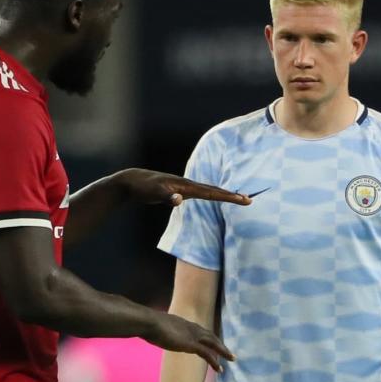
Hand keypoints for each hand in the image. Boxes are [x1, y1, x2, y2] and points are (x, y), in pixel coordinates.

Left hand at [115, 168, 250, 206]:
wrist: (132, 181)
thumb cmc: (143, 187)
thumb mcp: (153, 192)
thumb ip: (166, 196)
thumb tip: (179, 199)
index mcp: (186, 186)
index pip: (211, 192)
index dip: (228, 196)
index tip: (244, 199)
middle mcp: (187, 185)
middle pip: (214, 190)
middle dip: (231, 195)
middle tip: (248, 200)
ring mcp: (183, 187)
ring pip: (208, 191)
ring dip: (223, 194)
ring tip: (237, 198)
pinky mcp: (179, 191)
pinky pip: (200, 194)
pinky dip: (211, 196)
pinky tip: (215, 198)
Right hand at [146, 313, 233, 371]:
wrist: (149, 322)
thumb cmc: (147, 324)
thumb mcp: (156, 326)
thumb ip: (158, 329)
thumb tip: (151, 330)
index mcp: (183, 323)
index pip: (200, 330)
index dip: (208, 337)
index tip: (214, 342)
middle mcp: (191, 328)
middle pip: (210, 335)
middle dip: (220, 344)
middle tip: (228, 351)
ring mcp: (192, 336)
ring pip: (213, 344)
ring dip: (223, 351)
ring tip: (232, 359)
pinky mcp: (191, 345)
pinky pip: (208, 354)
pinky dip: (215, 361)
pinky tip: (220, 369)